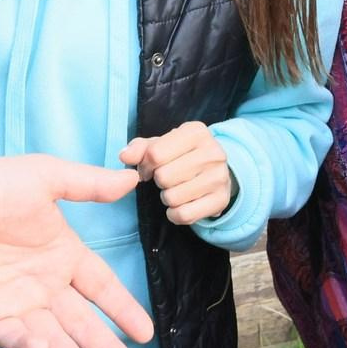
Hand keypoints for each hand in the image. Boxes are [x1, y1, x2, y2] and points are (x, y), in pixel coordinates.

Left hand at [0, 156, 154, 347]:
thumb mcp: (44, 176)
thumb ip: (87, 184)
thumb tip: (132, 179)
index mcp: (63, 254)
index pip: (101, 288)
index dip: (123, 309)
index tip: (144, 334)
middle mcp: (44, 284)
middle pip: (82, 322)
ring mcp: (15, 302)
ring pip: (51, 337)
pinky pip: (9, 335)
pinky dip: (25, 345)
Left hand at [119, 122, 237, 226]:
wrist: (216, 171)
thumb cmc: (182, 156)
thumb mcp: (161, 145)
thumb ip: (140, 148)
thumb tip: (125, 155)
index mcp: (196, 132)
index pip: (155, 154)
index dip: (145, 166)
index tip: (149, 169)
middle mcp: (213, 152)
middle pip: (163, 177)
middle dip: (159, 181)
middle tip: (166, 179)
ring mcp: (220, 177)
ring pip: (172, 197)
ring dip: (167, 198)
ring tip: (176, 189)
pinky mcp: (221, 200)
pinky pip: (184, 215)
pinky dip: (175, 214)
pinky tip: (181, 205)